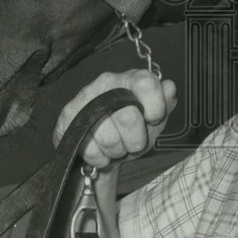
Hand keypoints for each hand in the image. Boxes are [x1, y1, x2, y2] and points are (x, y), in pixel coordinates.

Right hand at [52, 70, 177, 168]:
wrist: (102, 147)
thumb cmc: (131, 129)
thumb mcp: (154, 120)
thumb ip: (165, 104)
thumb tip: (169, 88)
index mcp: (131, 80)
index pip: (146, 83)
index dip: (155, 106)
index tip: (153, 119)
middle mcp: (107, 83)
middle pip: (128, 117)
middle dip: (135, 139)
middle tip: (133, 141)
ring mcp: (85, 99)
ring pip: (108, 137)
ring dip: (117, 150)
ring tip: (117, 146)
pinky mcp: (68, 117)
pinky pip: (89, 147)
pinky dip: (100, 158)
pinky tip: (101, 151)